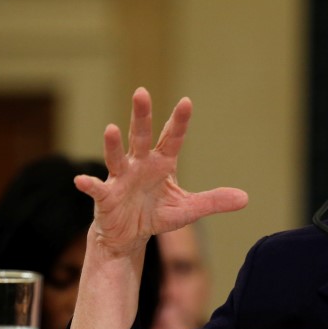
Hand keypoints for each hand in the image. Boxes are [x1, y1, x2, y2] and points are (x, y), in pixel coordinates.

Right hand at [74, 87, 247, 254]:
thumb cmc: (156, 214)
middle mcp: (140, 165)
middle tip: (141, 92)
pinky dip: (90, 184)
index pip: (172, 138)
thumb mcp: (189, 209)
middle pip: (141, 136)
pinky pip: (97, 189)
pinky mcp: (106, 197)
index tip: (186, 102)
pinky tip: (82, 180)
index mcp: (162, 163)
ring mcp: (121, 178)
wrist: (128, 236)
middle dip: (141, 115)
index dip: (179, 121)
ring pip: (117, 157)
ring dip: (114, 144)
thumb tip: (245, 198)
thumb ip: (214, 201)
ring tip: (112, 128)